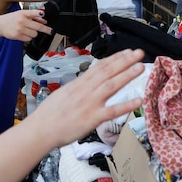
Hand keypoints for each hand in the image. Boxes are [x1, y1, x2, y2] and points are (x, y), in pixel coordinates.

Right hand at [0, 9, 51, 41]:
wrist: (0, 24)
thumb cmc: (12, 18)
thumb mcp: (22, 14)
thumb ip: (33, 16)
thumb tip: (44, 21)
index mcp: (24, 13)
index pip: (34, 13)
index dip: (40, 15)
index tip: (45, 17)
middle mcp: (22, 20)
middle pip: (38, 27)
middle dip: (45, 29)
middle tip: (50, 31)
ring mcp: (19, 28)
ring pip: (34, 34)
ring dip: (34, 33)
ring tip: (29, 31)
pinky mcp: (17, 35)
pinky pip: (29, 39)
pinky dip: (29, 37)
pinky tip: (25, 34)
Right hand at [29, 49, 144, 146]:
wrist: (41, 129)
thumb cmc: (50, 114)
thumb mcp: (64, 93)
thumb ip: (78, 88)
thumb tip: (88, 82)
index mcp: (79, 84)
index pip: (100, 66)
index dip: (115, 58)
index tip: (127, 52)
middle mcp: (86, 91)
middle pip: (108, 72)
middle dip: (125, 61)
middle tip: (139, 53)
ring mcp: (90, 104)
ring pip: (111, 86)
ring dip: (127, 75)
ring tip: (140, 67)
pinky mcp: (92, 118)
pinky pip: (112, 111)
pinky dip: (126, 105)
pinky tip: (138, 100)